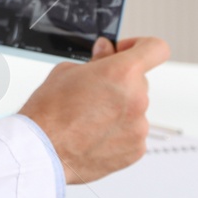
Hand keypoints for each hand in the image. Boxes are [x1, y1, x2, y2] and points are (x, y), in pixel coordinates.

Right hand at [18, 35, 169, 183]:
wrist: (42, 151)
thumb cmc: (49, 113)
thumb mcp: (67, 72)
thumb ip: (96, 60)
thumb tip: (107, 52)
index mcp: (122, 73)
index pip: (155, 48)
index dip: (141, 46)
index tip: (125, 53)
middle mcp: (136, 98)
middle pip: (138, 81)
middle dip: (120, 83)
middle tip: (94, 92)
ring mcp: (139, 126)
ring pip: (135, 109)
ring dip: (118, 109)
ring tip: (89, 119)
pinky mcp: (136, 149)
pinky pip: (132, 132)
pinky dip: (118, 132)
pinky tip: (95, 135)